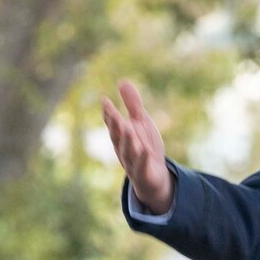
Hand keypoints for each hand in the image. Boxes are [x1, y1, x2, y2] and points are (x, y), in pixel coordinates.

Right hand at [101, 79, 173, 214]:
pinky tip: (144, 151)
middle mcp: (123, 149)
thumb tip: (121, 81)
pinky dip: (142, 159)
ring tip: (127, 127)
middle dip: (114, 124)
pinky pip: (141, 166)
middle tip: (112, 111)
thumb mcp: (141, 123)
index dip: (109, 113)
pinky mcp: (143, 173)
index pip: (113, 123)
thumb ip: (132, 104)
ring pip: (127, 151)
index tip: (105, 100)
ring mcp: (132, 162)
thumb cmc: (145, 148)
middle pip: (117, 136)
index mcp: (121, 136)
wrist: (154, 178)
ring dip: (127, 140)